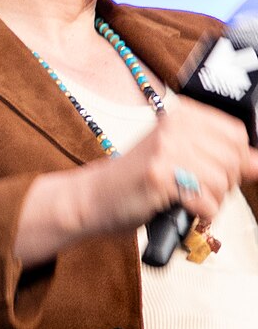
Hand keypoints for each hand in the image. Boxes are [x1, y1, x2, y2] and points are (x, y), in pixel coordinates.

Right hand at [76, 94, 257, 242]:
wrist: (93, 198)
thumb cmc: (137, 181)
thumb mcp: (182, 159)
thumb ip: (222, 158)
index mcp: (182, 115)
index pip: (237, 134)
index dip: (234, 161)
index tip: (212, 173)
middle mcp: (175, 126)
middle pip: (233, 159)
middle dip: (222, 184)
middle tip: (195, 190)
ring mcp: (165, 149)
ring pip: (221, 182)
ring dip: (210, 201)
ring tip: (185, 199)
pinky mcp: (158, 176)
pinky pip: (205, 200)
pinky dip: (200, 213)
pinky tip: (181, 207)